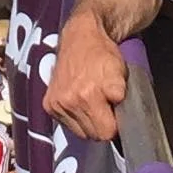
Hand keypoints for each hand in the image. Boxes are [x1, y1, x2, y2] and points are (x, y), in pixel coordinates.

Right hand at [45, 11, 128, 140]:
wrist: (80, 37)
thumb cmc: (103, 55)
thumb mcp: (120, 74)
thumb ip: (121, 98)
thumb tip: (124, 122)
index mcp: (87, 95)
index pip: (107, 133)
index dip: (115, 124)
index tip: (116, 111)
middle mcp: (68, 101)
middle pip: (93, 135)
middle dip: (102, 124)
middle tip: (105, 106)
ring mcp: (56, 103)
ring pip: (81, 132)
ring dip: (89, 122)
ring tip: (92, 103)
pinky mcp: (48, 104)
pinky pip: (68, 125)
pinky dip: (76, 118)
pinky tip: (80, 103)